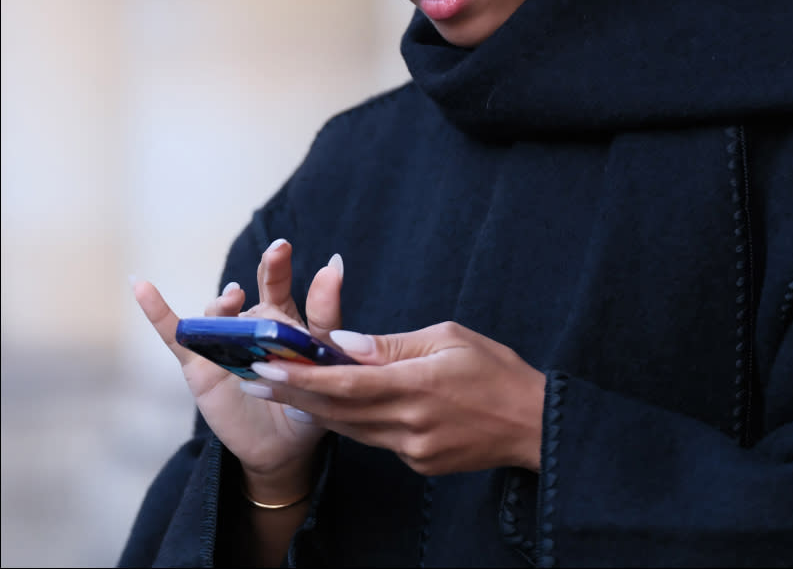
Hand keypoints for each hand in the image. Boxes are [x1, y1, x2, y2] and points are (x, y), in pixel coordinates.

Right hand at [132, 238, 342, 501]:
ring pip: (222, 313)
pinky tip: (141, 285)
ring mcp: (226, 341)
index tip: (305, 255)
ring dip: (225, 302)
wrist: (281, 448)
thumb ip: (327, 323)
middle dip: (271, 268)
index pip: (293, 290)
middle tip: (279, 250)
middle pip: (263, 289)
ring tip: (235, 297)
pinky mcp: (200, 365)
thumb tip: (336, 269)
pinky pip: (177, 335)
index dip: (293, 271)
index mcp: (288, 321)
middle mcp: (256, 323)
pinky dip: (158, 311)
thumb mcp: (324, 367)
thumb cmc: (309, 400)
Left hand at [244, 321, 546, 475]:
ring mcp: (413, 450)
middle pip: (338, 410)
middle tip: (250, 375)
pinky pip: (374, 439)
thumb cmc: (496, 370)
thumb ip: (393, 344)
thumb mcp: (450, 338)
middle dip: (291, 392)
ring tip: (276, 387)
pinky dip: (349, 420)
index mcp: (417, 386)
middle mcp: (409, 424)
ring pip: (350, 428)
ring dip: (313, 408)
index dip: (301, 376)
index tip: (265, 365)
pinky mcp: (419, 462)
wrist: (533, 424)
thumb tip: (343, 343)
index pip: (346, 383)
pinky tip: (332, 404)